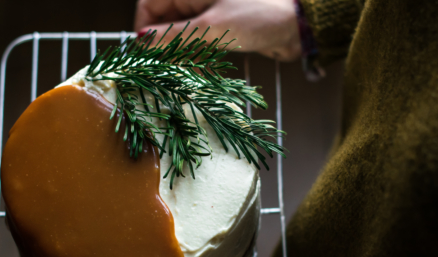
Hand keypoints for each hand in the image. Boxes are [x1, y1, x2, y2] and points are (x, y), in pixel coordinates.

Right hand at [134, 0, 300, 60]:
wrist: (298, 25)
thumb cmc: (258, 16)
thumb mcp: (211, 27)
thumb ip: (173, 36)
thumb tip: (139, 42)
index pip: (149, 5)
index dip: (143, 29)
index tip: (145, 55)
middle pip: (163, 20)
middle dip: (161, 44)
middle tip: (164, 67)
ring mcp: (208, 11)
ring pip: (179, 33)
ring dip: (178, 52)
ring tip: (182, 70)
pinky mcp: (220, 26)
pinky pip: (197, 40)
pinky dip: (194, 55)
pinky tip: (198, 68)